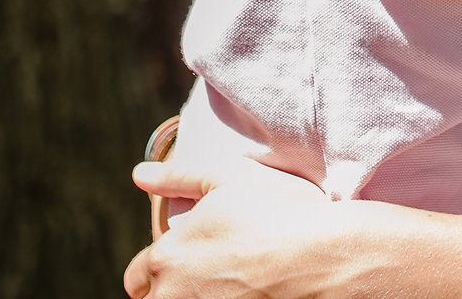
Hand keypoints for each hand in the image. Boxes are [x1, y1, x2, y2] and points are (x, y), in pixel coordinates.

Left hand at [126, 158, 341, 298]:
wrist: (324, 258)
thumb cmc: (279, 215)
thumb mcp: (227, 181)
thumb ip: (179, 177)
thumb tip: (141, 173)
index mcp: (165, 258)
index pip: (137, 276)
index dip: (161, 267)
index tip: (188, 262)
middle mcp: (172, 297)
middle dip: (174, 289)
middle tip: (212, 276)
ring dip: (197, 298)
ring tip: (233, 286)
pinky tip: (250, 293)